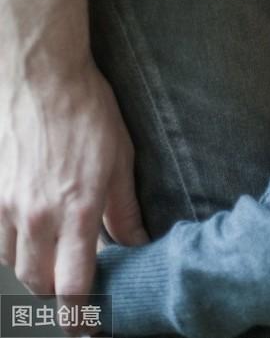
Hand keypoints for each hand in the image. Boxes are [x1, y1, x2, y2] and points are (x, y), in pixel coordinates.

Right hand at [0, 60, 149, 307]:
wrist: (40, 77)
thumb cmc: (88, 114)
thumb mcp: (120, 161)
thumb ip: (124, 211)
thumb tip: (137, 244)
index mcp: (77, 210)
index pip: (74, 284)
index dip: (80, 317)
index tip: (87, 331)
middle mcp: (36, 215)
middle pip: (37, 284)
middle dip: (55, 301)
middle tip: (72, 303)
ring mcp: (5, 205)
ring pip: (12, 265)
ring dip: (32, 275)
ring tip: (52, 271)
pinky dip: (10, 250)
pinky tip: (27, 243)